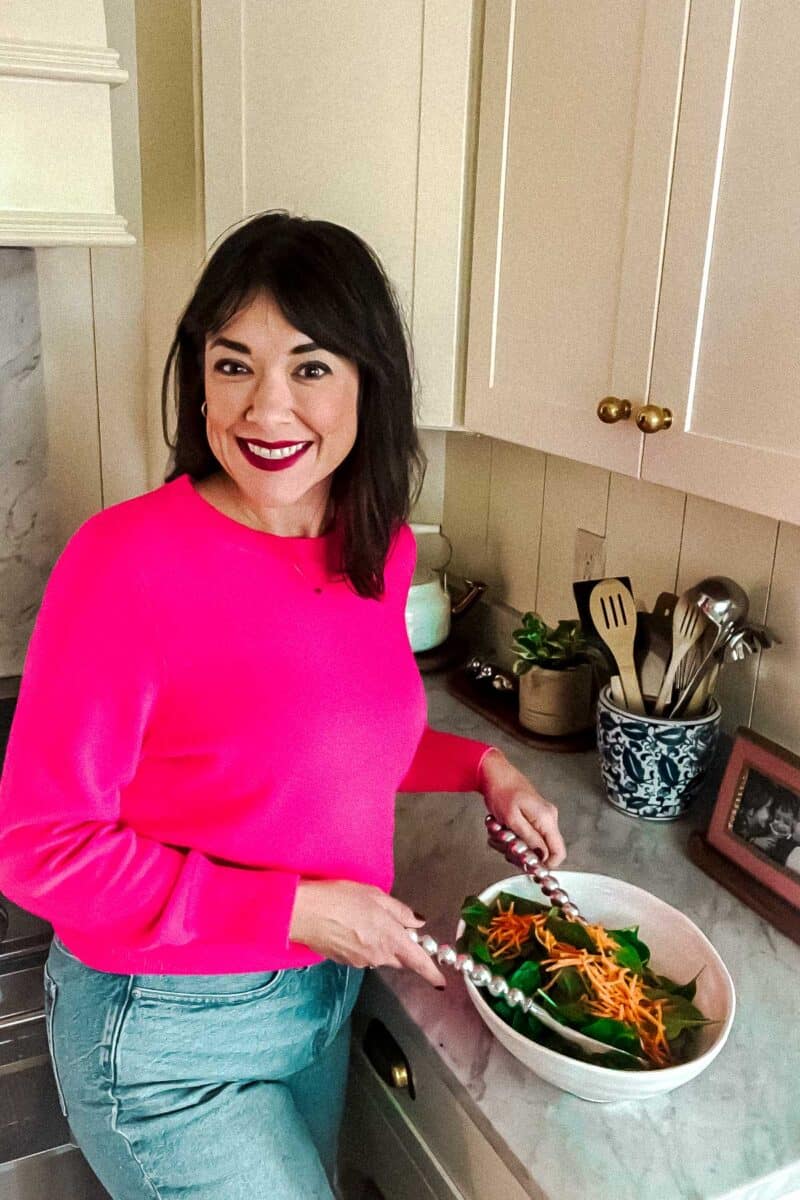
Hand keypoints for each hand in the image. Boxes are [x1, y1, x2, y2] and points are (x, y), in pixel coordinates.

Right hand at [288, 879, 446, 987]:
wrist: (304, 912)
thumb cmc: (341, 899)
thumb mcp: (375, 896)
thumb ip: (400, 911)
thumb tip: (417, 922)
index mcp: (390, 940)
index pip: (418, 961)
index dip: (431, 971)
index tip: (440, 980)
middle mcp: (377, 956)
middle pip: (398, 959)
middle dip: (402, 949)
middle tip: (394, 926)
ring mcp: (359, 962)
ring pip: (379, 956)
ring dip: (380, 944)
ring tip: (365, 920)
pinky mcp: (344, 961)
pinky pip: (362, 955)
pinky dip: (363, 944)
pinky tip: (351, 928)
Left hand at [478, 749, 565, 865]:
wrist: (494, 773)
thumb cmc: (501, 790)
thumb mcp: (512, 818)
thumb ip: (530, 838)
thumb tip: (543, 856)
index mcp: (547, 819)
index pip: (558, 853)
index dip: (544, 864)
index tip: (526, 864)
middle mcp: (548, 820)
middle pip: (541, 852)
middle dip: (520, 852)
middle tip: (504, 841)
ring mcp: (540, 819)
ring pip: (529, 845)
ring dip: (510, 843)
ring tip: (498, 830)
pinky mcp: (531, 819)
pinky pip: (523, 836)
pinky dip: (509, 836)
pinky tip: (499, 826)